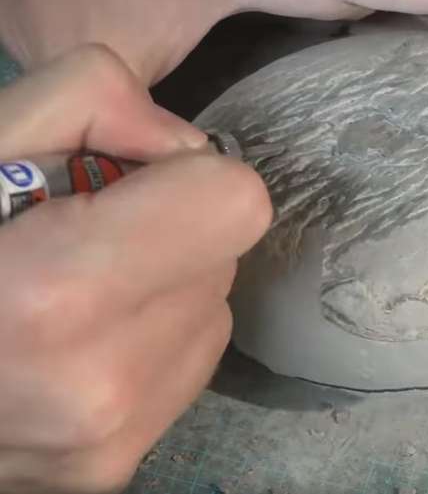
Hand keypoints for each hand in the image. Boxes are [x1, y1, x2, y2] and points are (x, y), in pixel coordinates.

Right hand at [0, 45, 270, 492]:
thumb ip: (88, 101)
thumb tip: (185, 142)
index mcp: (60, 292)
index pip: (237, 204)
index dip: (189, 173)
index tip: (125, 177)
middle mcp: (104, 381)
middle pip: (225, 256)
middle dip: (166, 228)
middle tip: (74, 236)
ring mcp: (112, 439)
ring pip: (210, 311)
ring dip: (157, 286)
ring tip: (62, 293)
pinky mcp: (115, 468)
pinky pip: (184, 366)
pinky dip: (144, 339)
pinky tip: (70, 341)